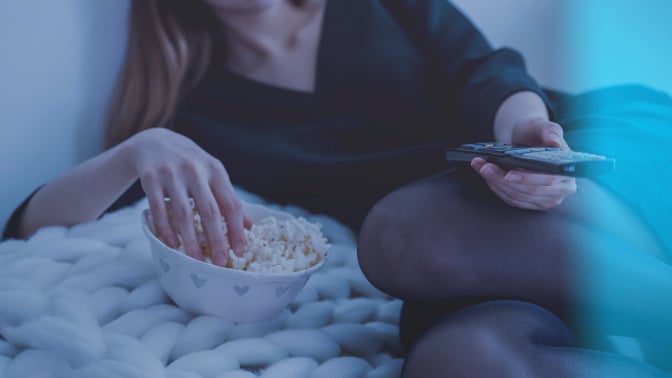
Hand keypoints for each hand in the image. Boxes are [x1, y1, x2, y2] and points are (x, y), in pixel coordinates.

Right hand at [124, 128, 246, 265]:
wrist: (154, 142)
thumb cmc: (190, 164)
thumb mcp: (212, 174)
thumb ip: (228, 197)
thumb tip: (249, 226)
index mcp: (215, 170)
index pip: (231, 204)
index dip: (237, 229)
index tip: (239, 251)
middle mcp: (196, 170)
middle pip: (210, 211)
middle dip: (217, 240)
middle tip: (219, 262)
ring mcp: (172, 174)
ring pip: (184, 213)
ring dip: (190, 240)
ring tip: (196, 260)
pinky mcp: (151, 178)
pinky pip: (159, 209)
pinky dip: (166, 229)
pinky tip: (172, 244)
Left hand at [472, 117, 576, 210]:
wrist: (527, 139)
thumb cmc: (536, 133)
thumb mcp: (542, 126)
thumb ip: (550, 131)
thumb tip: (554, 141)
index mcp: (568, 171)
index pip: (548, 180)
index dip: (527, 179)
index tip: (507, 174)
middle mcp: (561, 189)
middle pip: (529, 191)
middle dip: (502, 179)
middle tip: (485, 166)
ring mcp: (546, 199)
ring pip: (517, 197)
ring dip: (495, 182)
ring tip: (481, 167)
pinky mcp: (532, 203)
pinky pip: (511, 199)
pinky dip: (495, 187)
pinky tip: (486, 174)